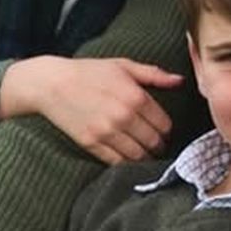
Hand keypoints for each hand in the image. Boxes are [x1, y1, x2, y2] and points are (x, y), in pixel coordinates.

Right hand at [0, 56, 182, 163]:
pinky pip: (117, 162)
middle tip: (156, 144)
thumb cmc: (89, 72)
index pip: (165, 125)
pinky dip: (126, 164)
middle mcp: (124, 116)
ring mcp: (107, 132)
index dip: (167, 130)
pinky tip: (127, 158)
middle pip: (154, 143)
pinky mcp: (91, 144)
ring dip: (145, 157)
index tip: (163, 131)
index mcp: (136, 96)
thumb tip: (180, 80)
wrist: (51, 83)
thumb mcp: (123, 66)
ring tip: (144, 153)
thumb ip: (154, 74)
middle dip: (158, 145)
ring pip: (138, 156)